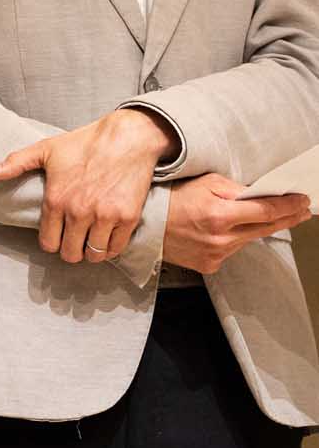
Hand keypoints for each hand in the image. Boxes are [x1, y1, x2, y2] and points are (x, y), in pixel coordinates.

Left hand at [0, 109, 175, 263]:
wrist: (127, 137)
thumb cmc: (85, 143)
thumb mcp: (46, 149)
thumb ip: (17, 162)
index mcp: (56, 199)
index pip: (48, 243)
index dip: (51, 242)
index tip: (56, 236)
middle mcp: (79, 212)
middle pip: (70, 254)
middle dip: (69, 250)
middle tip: (73, 240)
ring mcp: (105, 216)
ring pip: (93, 255)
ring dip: (90, 251)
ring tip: (89, 240)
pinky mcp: (128, 218)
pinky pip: (116, 248)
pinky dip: (110, 248)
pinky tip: (106, 238)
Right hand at [163, 174, 310, 273]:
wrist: (144, 225)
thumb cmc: (171, 199)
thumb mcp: (204, 183)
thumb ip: (236, 189)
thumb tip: (262, 194)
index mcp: (219, 215)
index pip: (266, 211)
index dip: (289, 206)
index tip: (303, 202)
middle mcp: (220, 238)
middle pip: (265, 228)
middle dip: (285, 218)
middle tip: (301, 210)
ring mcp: (216, 254)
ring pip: (248, 239)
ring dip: (256, 227)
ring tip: (258, 216)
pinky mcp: (210, 265)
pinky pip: (232, 250)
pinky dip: (234, 239)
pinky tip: (224, 231)